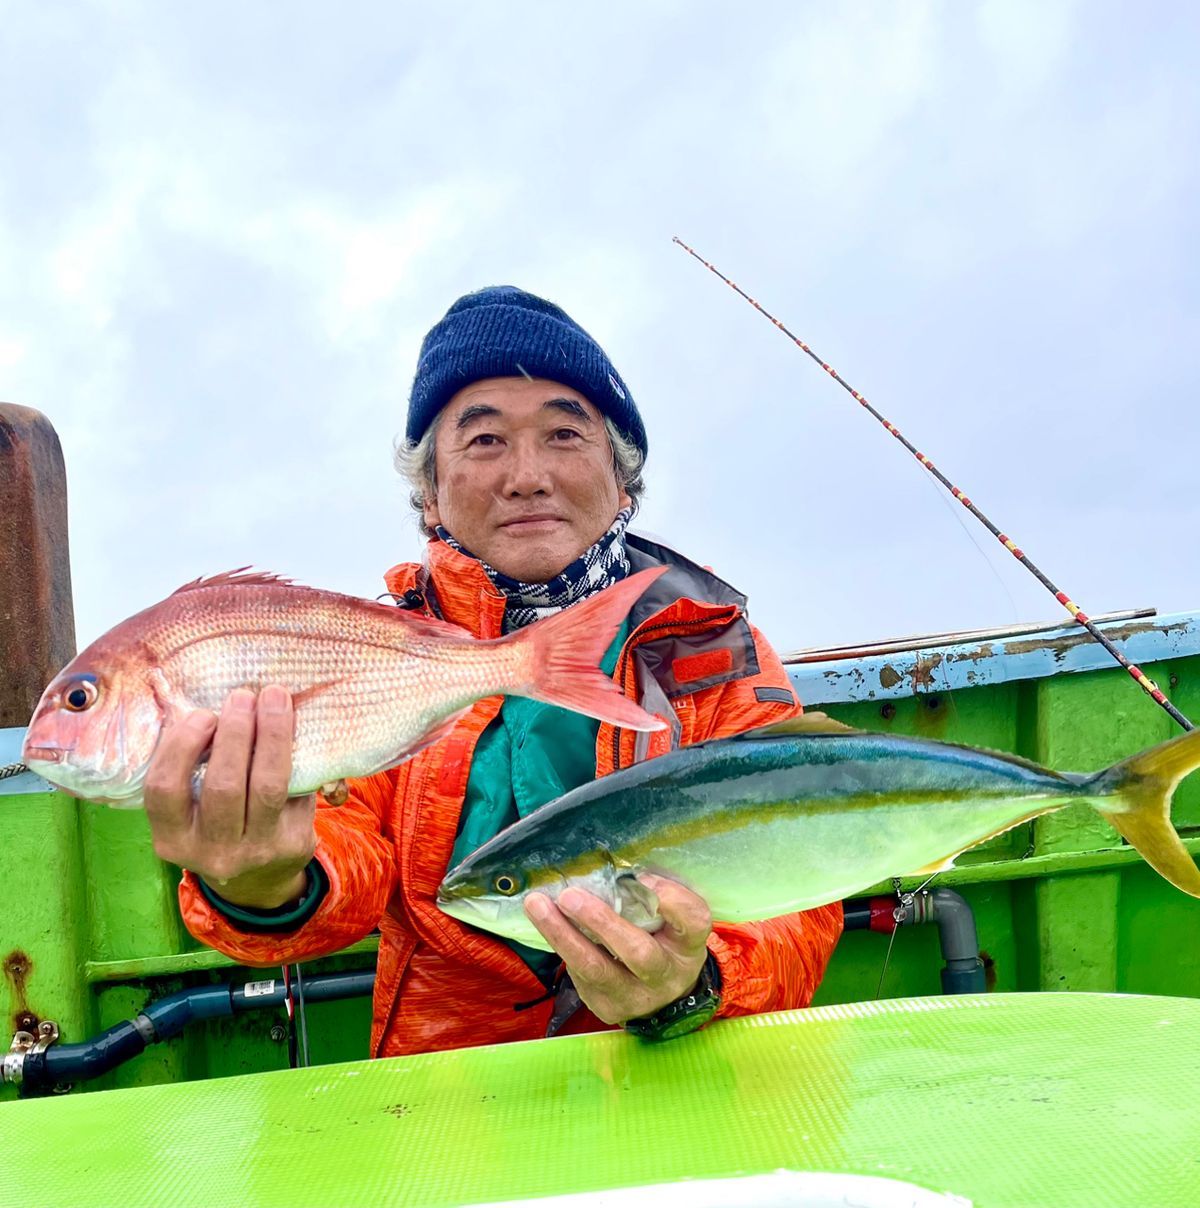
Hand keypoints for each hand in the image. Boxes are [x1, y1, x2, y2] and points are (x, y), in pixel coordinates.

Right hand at [145, 685, 316, 908]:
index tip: (202, 714)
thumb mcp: (191, 811)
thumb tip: (207, 702)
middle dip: (234, 733)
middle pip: (222, 785)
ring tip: (274, 699)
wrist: (259, 879)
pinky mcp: (292, 844)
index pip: (165, 790)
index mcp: (172, 839)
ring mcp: (255, 851)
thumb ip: (192, 769)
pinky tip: (296, 726)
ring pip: (266, 786)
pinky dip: (295, 755)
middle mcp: (211, 851)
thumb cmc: (219, 825)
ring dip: (271, 735)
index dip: (181, 747)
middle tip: (243, 696)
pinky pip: (296, 791)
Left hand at [523, 874, 711, 1024]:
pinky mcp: (606, 1007)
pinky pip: (579, 975)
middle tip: (569, 896)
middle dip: (601, 922)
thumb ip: (651, 896)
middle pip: (639, 953)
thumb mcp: (671, 919)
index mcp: (689, 944)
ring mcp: (636, 997)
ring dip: (562, 934)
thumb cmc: (662, 938)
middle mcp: (667, 975)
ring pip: (596, 969)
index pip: (693, 921)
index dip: (672, 900)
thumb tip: (613, 863)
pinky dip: (560, 944)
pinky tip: (544, 920)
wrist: (660, 994)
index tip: (643, 876)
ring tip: (537, 905)